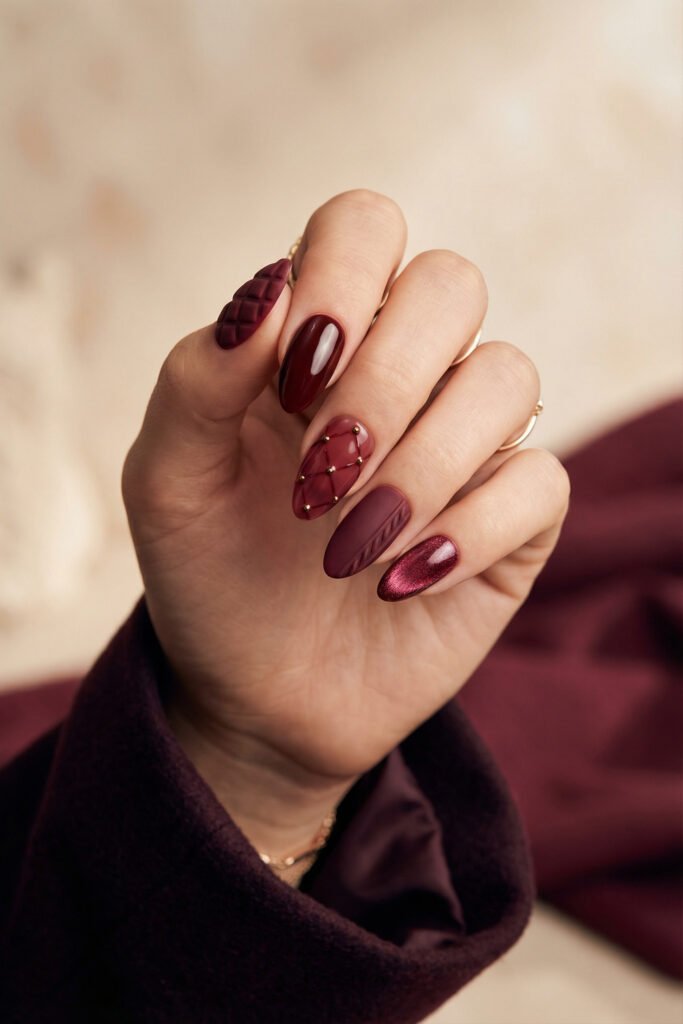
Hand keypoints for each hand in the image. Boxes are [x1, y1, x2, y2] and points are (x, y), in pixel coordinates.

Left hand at [122, 190, 569, 866]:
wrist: (254, 694)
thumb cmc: (209, 573)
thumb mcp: (167, 482)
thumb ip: (196, 380)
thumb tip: (267, 292)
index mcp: (318, 338)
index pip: (363, 226)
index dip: (340, 282)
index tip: (289, 386)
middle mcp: (405, 370)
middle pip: (451, 286)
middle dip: (383, 384)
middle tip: (316, 482)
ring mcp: (466, 440)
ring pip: (506, 377)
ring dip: (421, 467)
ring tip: (346, 551)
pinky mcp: (513, 517)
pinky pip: (537, 481)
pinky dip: (468, 531)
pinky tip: (400, 582)